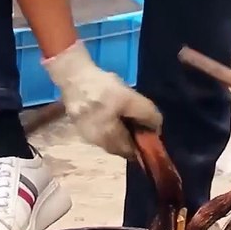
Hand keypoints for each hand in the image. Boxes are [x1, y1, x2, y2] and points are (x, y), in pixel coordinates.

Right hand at [43, 41, 161, 157]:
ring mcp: (87, 135)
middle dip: (130, 135)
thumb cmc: (103, 89)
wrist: (74, 76)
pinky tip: (109, 108)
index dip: (142, 143)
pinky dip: (108, 122)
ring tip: (122, 110)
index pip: (131, 153)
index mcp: (109, 140)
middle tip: (135, 117)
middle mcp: (97, 143)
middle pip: (120, 146)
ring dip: (120, 129)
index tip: (148, 129)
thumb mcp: (131, 99)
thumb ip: (147, 116)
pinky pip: (100, 129)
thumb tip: (156, 129)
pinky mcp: (80, 124)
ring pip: (110, 137)